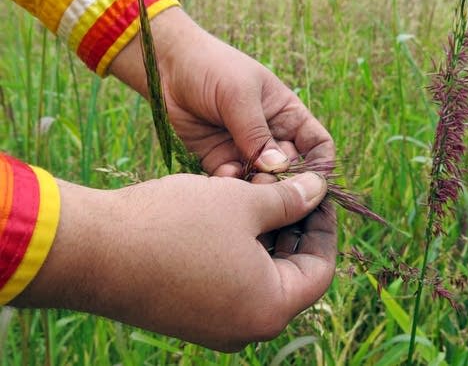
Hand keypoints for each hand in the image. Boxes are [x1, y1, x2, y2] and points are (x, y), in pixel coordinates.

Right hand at [11, 172, 335, 351]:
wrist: (94, 251)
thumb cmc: (176, 224)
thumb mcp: (242, 203)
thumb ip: (289, 200)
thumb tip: (317, 189)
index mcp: (270, 308)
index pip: (320, 270)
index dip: (323, 228)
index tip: (317, 195)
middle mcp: (246, 328)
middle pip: (290, 275)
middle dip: (293, 229)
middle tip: (289, 190)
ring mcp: (215, 325)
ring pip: (258, 277)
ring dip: (264, 237)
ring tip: (258, 194)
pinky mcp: (189, 316)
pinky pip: (230, 283)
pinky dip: (238, 251)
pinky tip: (229, 215)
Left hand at [110, 7, 334, 176]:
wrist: (166, 66)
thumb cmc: (211, 68)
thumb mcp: (239, 95)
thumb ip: (257, 134)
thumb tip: (279, 170)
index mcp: (286, 114)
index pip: (317, 145)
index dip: (320, 165)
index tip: (313, 183)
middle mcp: (270, 135)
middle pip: (291, 170)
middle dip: (285, 182)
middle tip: (271, 185)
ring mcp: (244, 149)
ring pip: (262, 180)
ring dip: (257, 187)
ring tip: (247, 183)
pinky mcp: (218, 159)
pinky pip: (232, 181)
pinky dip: (231, 184)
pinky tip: (223, 176)